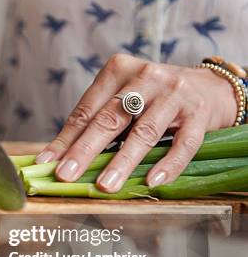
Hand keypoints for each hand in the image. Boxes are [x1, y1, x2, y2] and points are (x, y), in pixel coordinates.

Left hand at [36, 54, 237, 191]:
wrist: (208, 87)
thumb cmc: (152, 99)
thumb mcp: (122, 100)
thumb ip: (96, 122)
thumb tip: (58, 158)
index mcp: (118, 70)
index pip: (86, 110)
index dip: (65, 139)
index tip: (47, 162)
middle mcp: (146, 77)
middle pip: (110, 118)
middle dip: (85, 150)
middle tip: (67, 174)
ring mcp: (174, 93)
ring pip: (144, 132)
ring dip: (122, 162)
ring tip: (106, 185)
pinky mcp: (199, 113)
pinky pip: (183, 144)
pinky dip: (168, 165)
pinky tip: (151, 182)